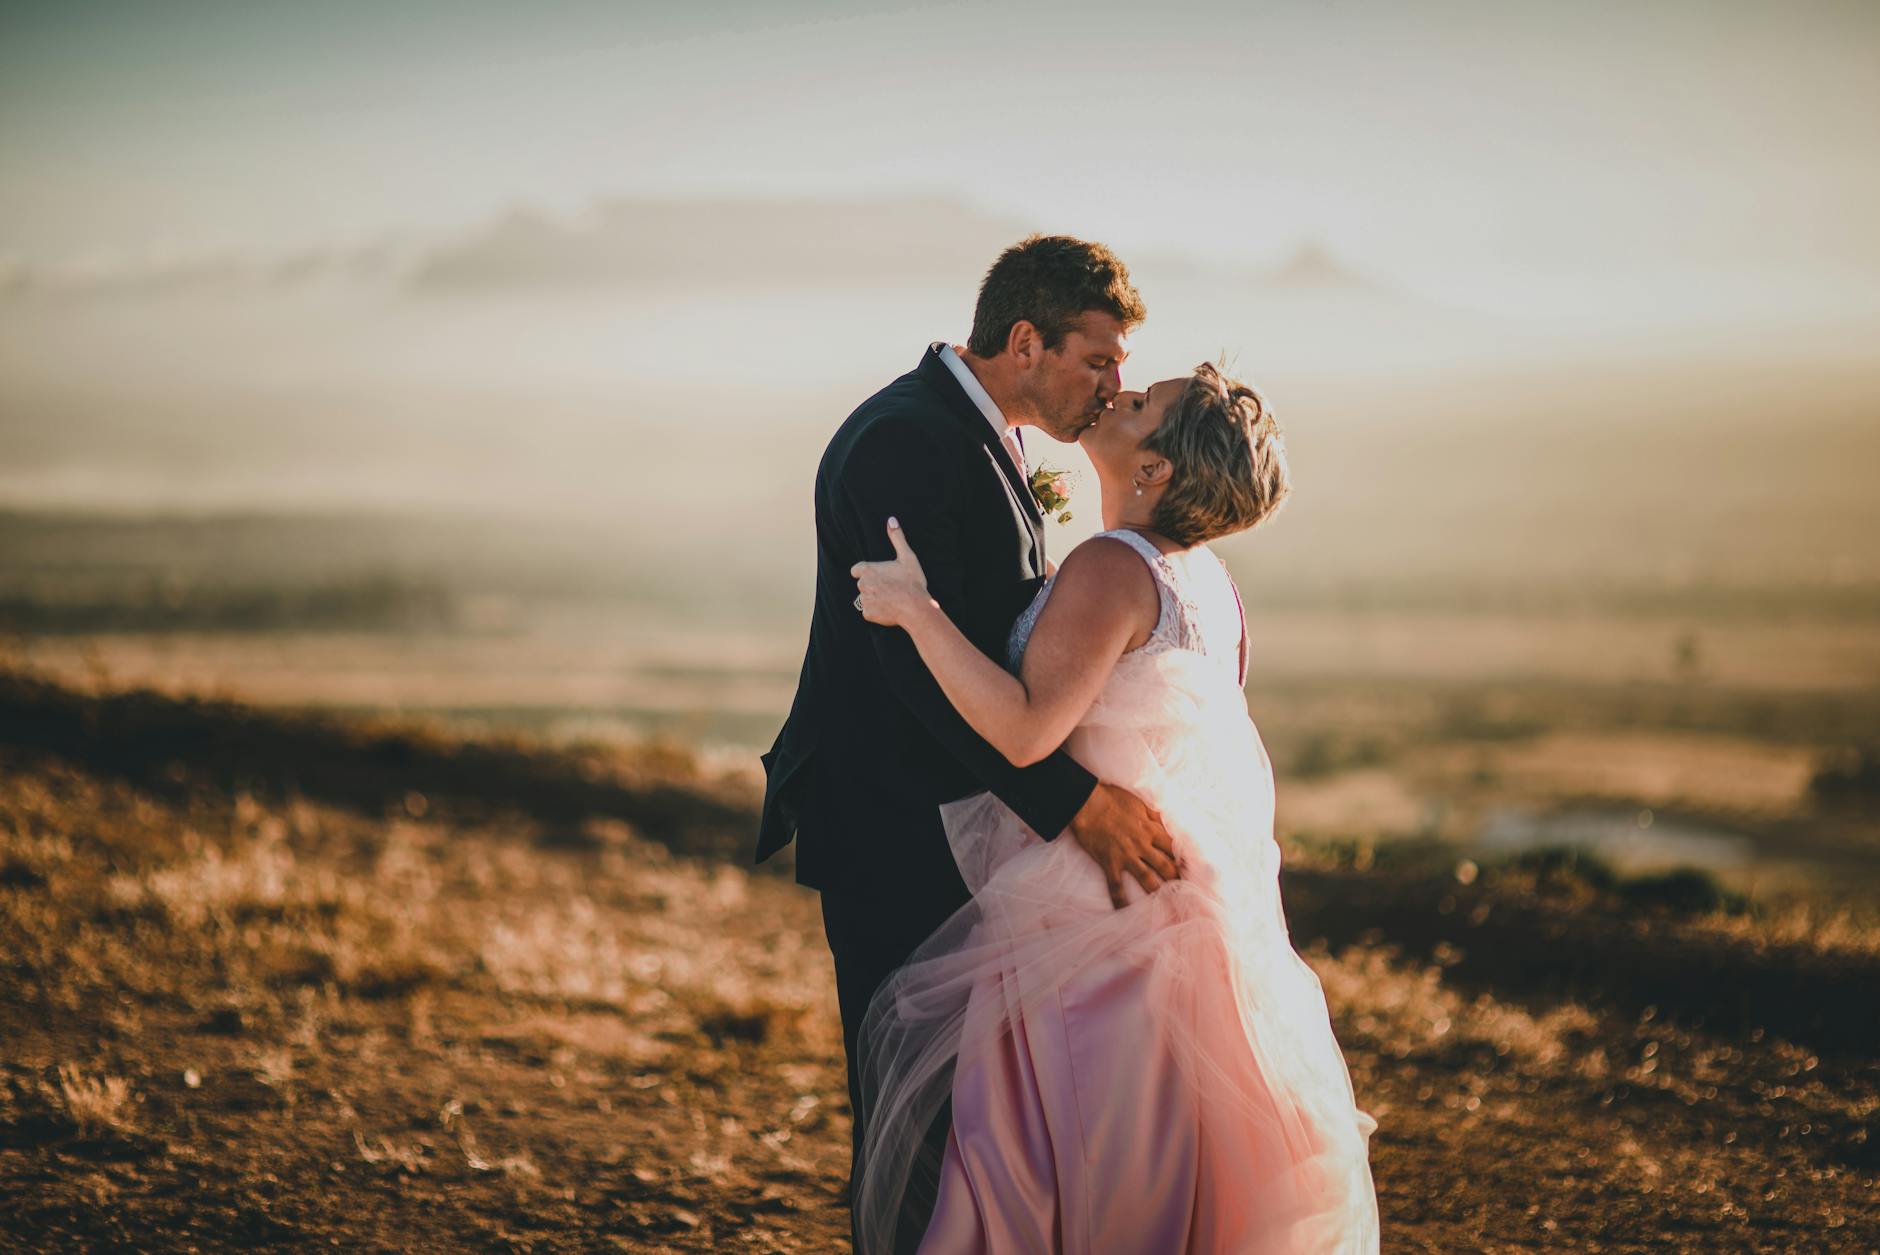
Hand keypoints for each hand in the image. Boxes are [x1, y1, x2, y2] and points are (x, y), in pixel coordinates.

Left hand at [850, 517, 935, 627]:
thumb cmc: (911, 582)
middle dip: (873, 585)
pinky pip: (869, 612)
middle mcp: (862, 585)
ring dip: (875, 599)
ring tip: (892, 598)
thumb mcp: (907, 557)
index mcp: (868, 570)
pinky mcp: (868, 614)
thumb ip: (897, 538)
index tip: (879, 575)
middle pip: (863, 584)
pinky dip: (877, 611)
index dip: (866, 572)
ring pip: (866, 598)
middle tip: (891, 587)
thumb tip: (891, 520)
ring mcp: (864, 600)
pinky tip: (890, 609)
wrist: (915, 608)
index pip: (856, 570)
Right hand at [1066, 781, 1181, 909]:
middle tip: (1183, 890)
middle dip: (1176, 879)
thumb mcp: (1139, 803)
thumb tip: (1164, 823)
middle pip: (1166, 866)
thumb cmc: (1112, 799)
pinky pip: (1116, 886)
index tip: (1189, 867)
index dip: (1183, 858)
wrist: (1086, 803)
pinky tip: (1124, 911)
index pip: (1173, 847)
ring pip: (1147, 879)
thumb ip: (1153, 816)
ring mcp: (1126, 856)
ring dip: (1157, 892)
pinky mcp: (1109, 863)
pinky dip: (1120, 900)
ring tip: (1166, 904)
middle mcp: (1142, 845)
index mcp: (1151, 830)